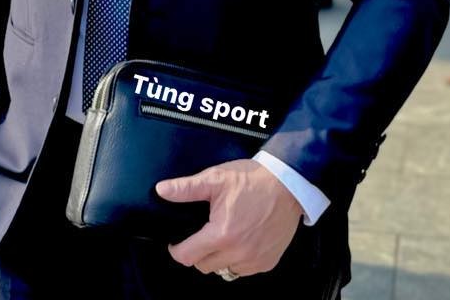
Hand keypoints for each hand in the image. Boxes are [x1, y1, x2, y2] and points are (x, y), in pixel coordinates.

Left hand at [155, 159, 302, 277]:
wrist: (288, 185)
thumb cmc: (251, 180)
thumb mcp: (216, 179)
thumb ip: (186, 188)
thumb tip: (161, 190)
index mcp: (221, 235)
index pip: (187, 256)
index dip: (177, 249)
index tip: (176, 240)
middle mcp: (238, 253)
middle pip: (204, 266)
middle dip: (198, 252)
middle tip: (202, 233)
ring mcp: (254, 261)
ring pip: (224, 271)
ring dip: (218, 258)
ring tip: (222, 236)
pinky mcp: (267, 262)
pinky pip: (244, 270)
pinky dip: (238, 260)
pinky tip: (240, 240)